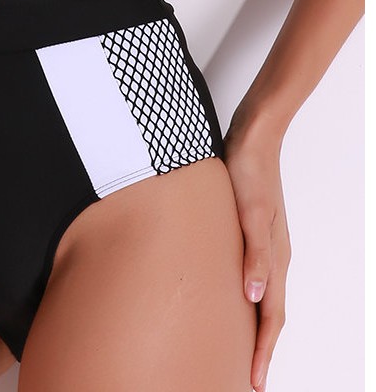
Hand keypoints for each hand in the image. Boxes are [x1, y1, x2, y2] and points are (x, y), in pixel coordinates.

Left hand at [222, 128, 291, 391]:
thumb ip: (254, 254)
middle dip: (260, 349)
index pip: (271, 317)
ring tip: (236, 350)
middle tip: (245, 379)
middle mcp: (272, 256)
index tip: (254, 383)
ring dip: (252, 327)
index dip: (262, 352)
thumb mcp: (249, 213)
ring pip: (261, 297)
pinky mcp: (250, 231)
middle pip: (269, 314)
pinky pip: (251, 276)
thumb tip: (254, 296)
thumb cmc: (248, 172)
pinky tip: (228, 299)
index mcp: (275, 258)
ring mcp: (263, 244)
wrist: (252, 136)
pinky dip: (244, 299)